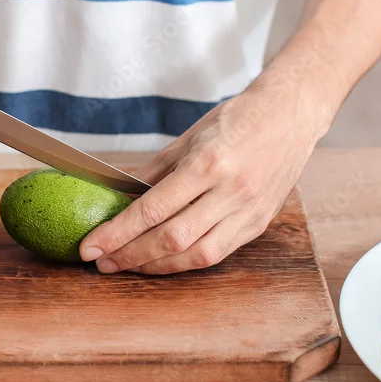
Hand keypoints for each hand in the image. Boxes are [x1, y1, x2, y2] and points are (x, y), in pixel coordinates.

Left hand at [78, 83, 329, 274]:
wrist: (290, 116)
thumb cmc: (237, 120)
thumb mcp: (189, 136)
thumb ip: (155, 170)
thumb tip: (119, 195)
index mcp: (208, 163)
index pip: (153, 208)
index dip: (118, 232)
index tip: (91, 246)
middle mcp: (230, 191)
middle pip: (172, 238)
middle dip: (130, 255)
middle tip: (100, 262)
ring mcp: (248, 211)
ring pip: (197, 255)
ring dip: (156, 266)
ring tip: (126, 265)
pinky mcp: (258, 224)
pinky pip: (218, 253)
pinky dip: (185, 261)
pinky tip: (162, 260)